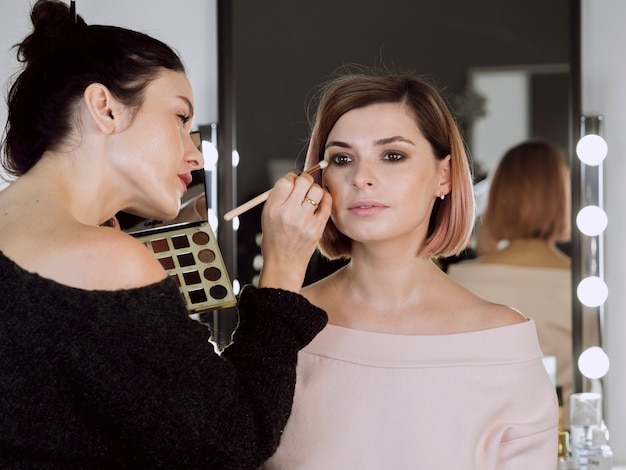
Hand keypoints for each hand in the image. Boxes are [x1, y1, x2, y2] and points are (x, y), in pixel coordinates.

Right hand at [258, 170, 331, 291]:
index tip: (294, 180)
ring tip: (311, 196)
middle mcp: (288, 214)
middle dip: (305, 179)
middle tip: (305, 184)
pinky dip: (325, 198)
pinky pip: (327, 204)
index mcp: (273, 209)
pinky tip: (321, 201)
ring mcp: (304, 222)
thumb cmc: (275, 237)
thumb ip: (279, 196)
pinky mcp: (317, 229)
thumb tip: (296, 177)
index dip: (292, 176)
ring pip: (317, 190)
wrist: (283, 263)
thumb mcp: (268, 215)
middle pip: (303, 182)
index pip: (286, 181)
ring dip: (315, 189)